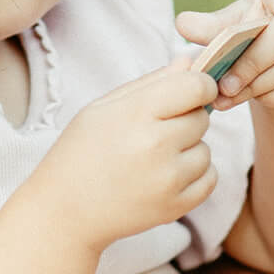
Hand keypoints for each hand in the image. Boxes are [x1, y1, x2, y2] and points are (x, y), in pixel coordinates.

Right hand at [29, 62, 218, 252]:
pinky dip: (194, 176)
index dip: (199, 85)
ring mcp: (168, 179)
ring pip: (206, 150)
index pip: (196, 86)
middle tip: (155, 130)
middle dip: (186, 118)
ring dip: (189, 150)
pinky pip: (210, 179)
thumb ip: (150, 83)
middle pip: (202, 117)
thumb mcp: (103, 108)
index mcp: (136, 114)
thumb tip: (190, 62)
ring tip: (154, 157)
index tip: (190, 92)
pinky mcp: (176, 206)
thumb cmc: (79, 152)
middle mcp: (156, 145)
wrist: (64, 211)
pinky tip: (165, 175)